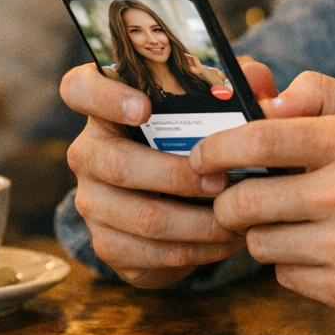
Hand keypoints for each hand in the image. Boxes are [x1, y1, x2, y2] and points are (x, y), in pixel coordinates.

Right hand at [60, 56, 278, 287]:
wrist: (185, 200)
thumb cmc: (198, 137)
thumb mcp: (216, 103)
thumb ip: (235, 84)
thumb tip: (255, 80)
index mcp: (107, 108)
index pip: (79, 88)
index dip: (104, 96)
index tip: (144, 107)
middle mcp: (89, 153)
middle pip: (116, 164)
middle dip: (176, 175)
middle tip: (220, 181)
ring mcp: (93, 202)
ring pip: (141, 217)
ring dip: (197, 222)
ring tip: (237, 217)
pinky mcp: (108, 245)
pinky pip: (150, 254)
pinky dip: (197, 250)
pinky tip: (226, 240)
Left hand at [190, 72, 334, 323]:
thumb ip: (320, 91)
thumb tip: (269, 100)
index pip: (259, 140)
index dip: (216, 148)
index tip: (200, 157)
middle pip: (243, 202)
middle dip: (229, 201)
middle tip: (238, 198)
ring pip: (259, 244)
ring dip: (265, 234)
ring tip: (297, 222)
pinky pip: (286, 278)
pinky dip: (294, 265)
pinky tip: (325, 251)